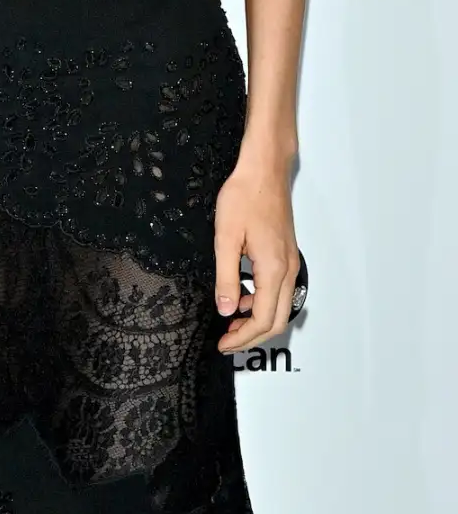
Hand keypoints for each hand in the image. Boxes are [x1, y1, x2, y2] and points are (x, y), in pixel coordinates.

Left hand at [213, 154, 299, 353]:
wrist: (264, 170)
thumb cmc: (244, 196)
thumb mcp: (226, 237)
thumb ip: (227, 277)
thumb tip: (227, 310)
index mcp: (274, 269)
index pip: (263, 319)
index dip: (243, 338)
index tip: (223, 344)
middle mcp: (288, 270)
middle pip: (277, 320)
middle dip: (253, 337)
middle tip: (227, 340)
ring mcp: (290, 262)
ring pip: (281, 307)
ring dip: (258, 321)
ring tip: (231, 321)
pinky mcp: (286, 254)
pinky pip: (280, 291)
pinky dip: (264, 303)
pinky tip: (244, 296)